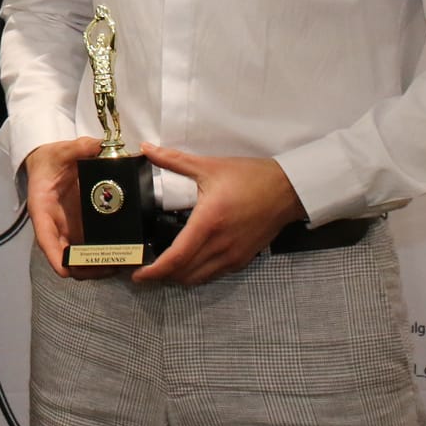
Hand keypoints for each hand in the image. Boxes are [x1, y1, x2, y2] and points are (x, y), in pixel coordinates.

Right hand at [22, 137, 119, 278]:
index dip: (55, 256)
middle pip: (64, 259)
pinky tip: (123, 255)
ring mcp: (68, 231)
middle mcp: (55, 226)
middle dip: (85, 268)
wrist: (50, 163)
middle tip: (110, 266)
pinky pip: (91, 251)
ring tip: (122, 264)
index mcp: (43, 210)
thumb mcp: (62, 151)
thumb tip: (98, 145)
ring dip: (97, 268)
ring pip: (79, 261)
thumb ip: (79, 148)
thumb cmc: (51, 160)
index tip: (66, 269)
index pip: (45, 238)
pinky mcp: (80, 231)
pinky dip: (104, 258)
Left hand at [131, 143, 304, 286]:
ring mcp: (233, 255)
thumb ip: (174, 159)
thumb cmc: (250, 177)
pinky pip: (214, 274)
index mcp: (208, 223)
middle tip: (143, 270)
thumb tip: (147, 148)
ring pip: (198, 278)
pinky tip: (187, 263)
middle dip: (160, 276)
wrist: (287, 190)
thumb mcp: (209, 166)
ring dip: (178, 277)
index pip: (176, 258)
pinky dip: (196, 274)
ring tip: (161, 268)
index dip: (154, 271)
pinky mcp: (243, 258)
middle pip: (183, 274)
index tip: (138, 274)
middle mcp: (220, 245)